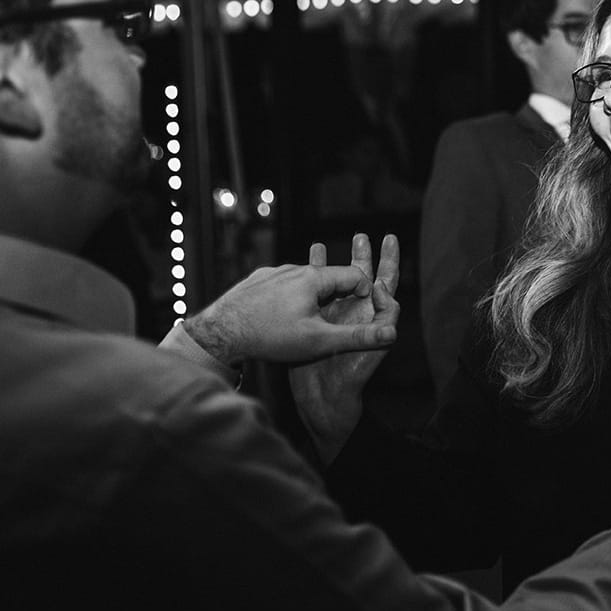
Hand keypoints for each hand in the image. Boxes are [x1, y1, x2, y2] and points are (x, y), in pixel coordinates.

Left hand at [184, 240, 398, 365]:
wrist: (219, 333)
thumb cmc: (271, 337)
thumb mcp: (319, 341)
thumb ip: (357, 337)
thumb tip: (391, 333)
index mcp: (314, 278)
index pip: (354, 276)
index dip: (364, 293)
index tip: (361, 311)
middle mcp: (294, 269)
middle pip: (329, 277)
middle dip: (339, 294)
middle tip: (337, 315)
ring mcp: (272, 272)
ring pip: (304, 281)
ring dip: (313, 296)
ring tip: (309, 319)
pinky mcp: (255, 280)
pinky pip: (282, 285)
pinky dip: (289, 297)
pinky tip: (281, 317)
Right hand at [289, 234, 399, 463]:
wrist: (323, 396)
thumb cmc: (354, 373)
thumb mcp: (377, 343)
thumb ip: (386, 313)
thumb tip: (382, 285)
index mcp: (373, 313)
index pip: (386, 280)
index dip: (389, 260)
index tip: (389, 238)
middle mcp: (356, 311)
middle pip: (360, 275)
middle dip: (361, 255)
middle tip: (360, 234)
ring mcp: (334, 315)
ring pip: (333, 282)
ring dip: (332, 263)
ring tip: (322, 244)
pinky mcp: (314, 322)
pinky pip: (311, 294)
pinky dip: (308, 277)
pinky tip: (301, 267)